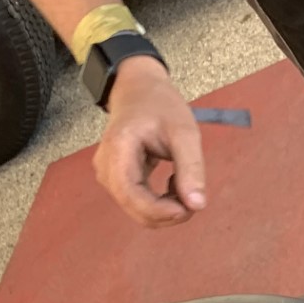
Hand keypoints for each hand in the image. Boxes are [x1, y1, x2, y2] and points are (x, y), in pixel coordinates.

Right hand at [94, 57, 206, 227]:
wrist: (138, 89)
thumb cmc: (160, 105)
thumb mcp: (184, 132)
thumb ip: (191, 168)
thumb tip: (197, 206)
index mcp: (118, 151)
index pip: (133, 197)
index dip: (162, 212)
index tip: (189, 208)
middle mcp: (106, 168)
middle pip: (137, 211)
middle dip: (169, 214)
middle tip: (193, 197)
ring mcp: (109, 176)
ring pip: (139, 212)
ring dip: (167, 209)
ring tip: (183, 182)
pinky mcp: (117, 181)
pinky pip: (140, 204)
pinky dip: (162, 203)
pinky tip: (174, 184)